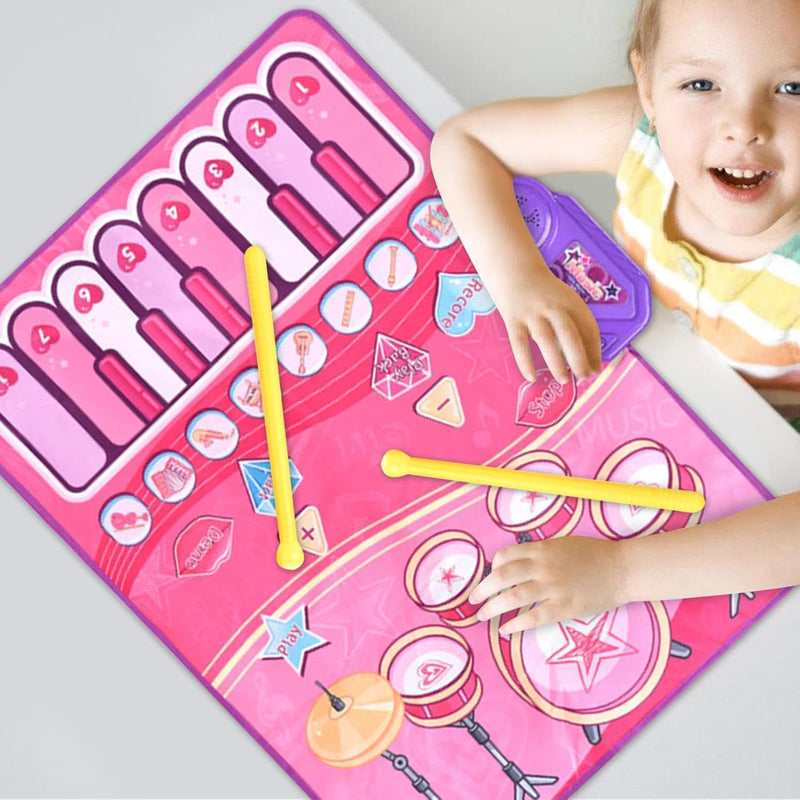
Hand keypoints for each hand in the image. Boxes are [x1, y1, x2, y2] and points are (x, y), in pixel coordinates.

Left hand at [468, 536, 627, 633]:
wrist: (622, 569)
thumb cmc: (594, 555)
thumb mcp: (562, 544)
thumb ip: (540, 552)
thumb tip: (517, 562)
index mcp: (542, 549)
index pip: (506, 555)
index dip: (492, 567)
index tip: (488, 577)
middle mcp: (543, 566)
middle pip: (502, 576)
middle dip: (482, 589)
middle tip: (472, 600)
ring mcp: (553, 587)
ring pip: (513, 597)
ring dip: (493, 608)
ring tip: (482, 616)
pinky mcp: (564, 607)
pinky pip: (533, 618)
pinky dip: (516, 624)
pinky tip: (506, 630)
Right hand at [495, 273, 602, 383]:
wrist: (514, 270)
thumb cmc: (544, 292)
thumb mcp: (565, 301)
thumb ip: (575, 325)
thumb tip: (586, 361)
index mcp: (571, 302)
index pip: (588, 328)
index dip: (594, 351)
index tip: (596, 369)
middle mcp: (553, 307)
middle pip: (569, 335)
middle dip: (579, 359)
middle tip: (583, 378)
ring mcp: (532, 313)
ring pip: (546, 340)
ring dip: (556, 363)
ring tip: (563, 380)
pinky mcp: (513, 320)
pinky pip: (520, 344)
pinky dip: (525, 362)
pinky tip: (531, 378)